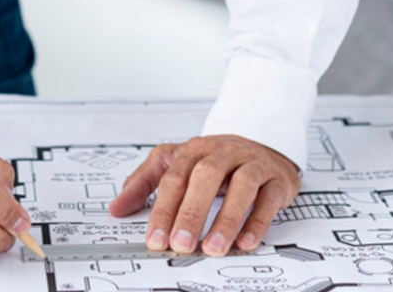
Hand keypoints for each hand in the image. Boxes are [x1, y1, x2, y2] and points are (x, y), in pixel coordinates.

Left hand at [108, 134, 298, 256]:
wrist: (263, 143)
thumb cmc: (216, 159)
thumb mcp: (176, 163)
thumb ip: (144, 183)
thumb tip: (116, 208)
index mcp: (195, 150)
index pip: (174, 177)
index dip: (163, 209)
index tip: (155, 239)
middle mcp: (223, 153)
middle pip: (205, 176)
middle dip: (191, 212)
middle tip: (181, 243)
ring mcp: (252, 163)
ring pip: (241, 184)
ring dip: (226, 218)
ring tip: (213, 247)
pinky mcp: (275, 179)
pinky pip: (268, 198)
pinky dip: (258, 221)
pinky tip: (246, 241)